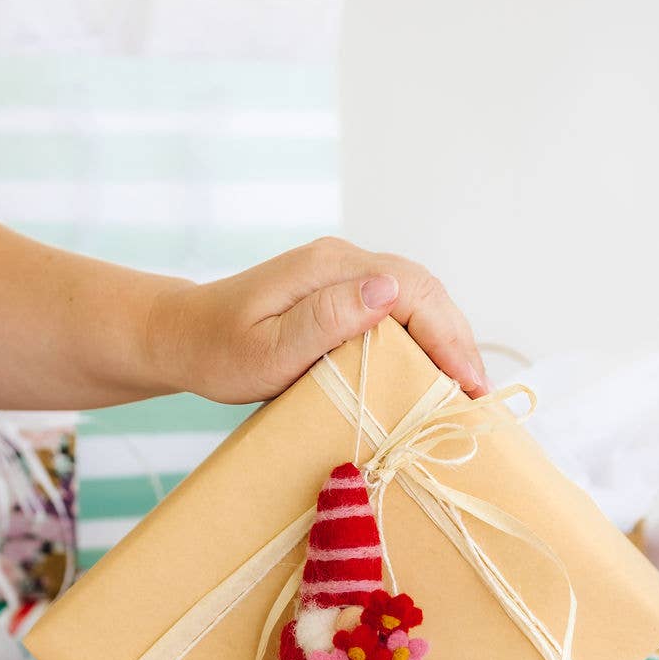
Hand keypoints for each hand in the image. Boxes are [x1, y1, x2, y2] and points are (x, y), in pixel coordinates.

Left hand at [149, 237, 490, 404]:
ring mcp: (343, 275)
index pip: (413, 290)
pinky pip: (396, 310)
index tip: (468, 385)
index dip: (448, 336)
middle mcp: (343, 262)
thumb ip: (326, 320)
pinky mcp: (339, 295)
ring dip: (446, 340)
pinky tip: (432, 373)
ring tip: (464, 390)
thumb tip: (388, 291)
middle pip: (424, 291)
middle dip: (457, 340)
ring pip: (416, 299)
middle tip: (478, 397)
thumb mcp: (267, 348)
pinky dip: (423, 339)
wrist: (180, 337)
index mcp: (331, 268)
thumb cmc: (217, 352)